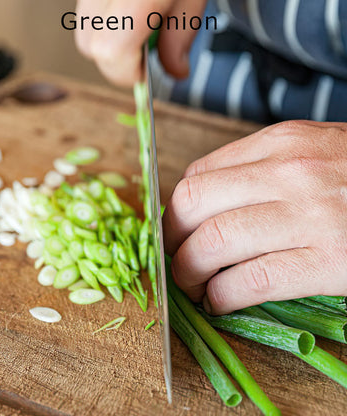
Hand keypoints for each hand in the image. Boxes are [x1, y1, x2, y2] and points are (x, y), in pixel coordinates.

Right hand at [75, 0, 205, 85]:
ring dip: (108, 44)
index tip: (145, 73)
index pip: (112, 50)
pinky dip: (103, 24)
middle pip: (90, 46)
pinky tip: (125, 13)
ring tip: (136, 29)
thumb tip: (175, 72)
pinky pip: (85, 13)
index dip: (128, 72)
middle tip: (142, 53)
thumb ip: (181, 37)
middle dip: (116, 62)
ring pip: (83, 32)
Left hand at [163, 120, 346, 314]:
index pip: (198, 175)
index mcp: (281, 142)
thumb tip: (212, 200)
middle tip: (176, 259)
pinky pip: (248, 280)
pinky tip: (219, 302)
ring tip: (193, 285)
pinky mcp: (327, 260)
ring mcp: (307, 215)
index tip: (179, 230)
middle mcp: (287, 172)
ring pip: (211, 243)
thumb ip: (262, 166)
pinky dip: (221, 296)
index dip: (178, 210)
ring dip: (187, 272)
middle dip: (172, 239)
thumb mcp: (314, 149)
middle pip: (192, 204)